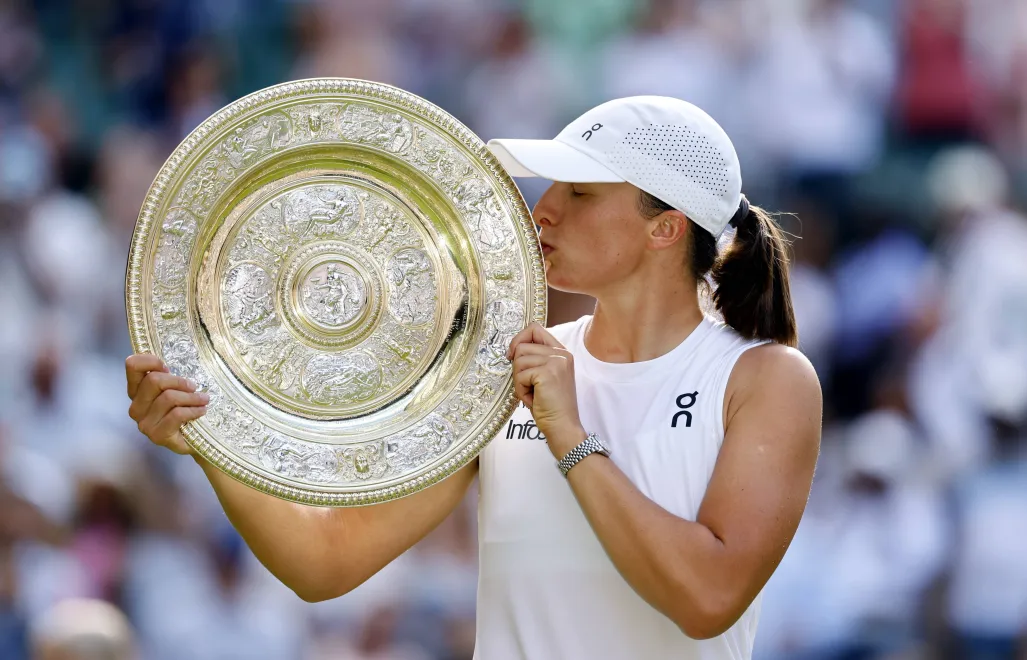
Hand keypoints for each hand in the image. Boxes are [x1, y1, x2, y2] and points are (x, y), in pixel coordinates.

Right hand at [126, 354, 207, 455]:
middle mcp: (136, 407)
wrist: (194, 440)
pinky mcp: (157, 436)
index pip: (132, 365)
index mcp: (136, 391)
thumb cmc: (184, 410)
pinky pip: (177, 414)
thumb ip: (169, 377)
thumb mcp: (176, 390)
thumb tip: (176, 361)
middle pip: (154, 381)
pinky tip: (201, 411)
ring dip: (192, 397)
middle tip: (194, 387)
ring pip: (168, 397)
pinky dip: (194, 410)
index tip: (168, 367)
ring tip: (204, 400)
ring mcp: (144, 423)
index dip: (151, 361)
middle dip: (179, 381)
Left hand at [507, 323, 583, 455]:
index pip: (534, 329)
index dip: (519, 340)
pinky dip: (521, 389)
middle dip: (518, 368)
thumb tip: (512, 350)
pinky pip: (520, 375)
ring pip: (518, 360)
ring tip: (533, 393)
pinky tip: (534, 398)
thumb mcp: (544, 376)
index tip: (512, 355)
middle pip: (522, 346)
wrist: (562, 426)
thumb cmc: (550, 406)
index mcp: (561, 352)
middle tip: (529, 386)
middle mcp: (561, 354)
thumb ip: (535, 358)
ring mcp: (556, 362)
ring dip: (519, 381)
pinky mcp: (547, 373)